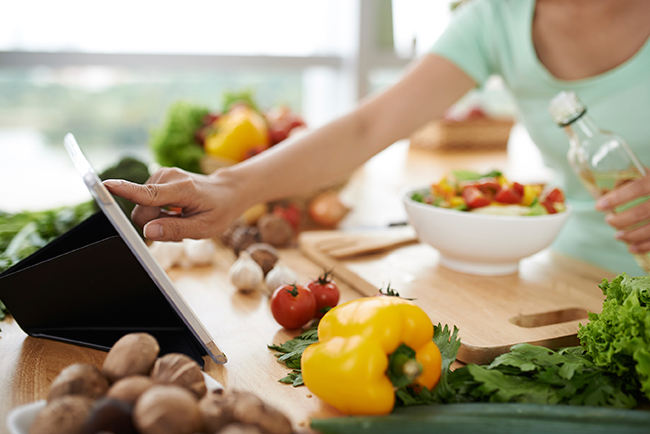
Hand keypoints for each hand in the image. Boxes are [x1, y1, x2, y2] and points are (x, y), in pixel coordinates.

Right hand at [103, 167, 247, 241]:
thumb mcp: (204, 228)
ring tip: (181, 217)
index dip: (125, 191)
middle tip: (181, 226)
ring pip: (143, 210)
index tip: (104, 186)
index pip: (148, 194)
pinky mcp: (157, 179)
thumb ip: (175, 230)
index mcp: (181, 189)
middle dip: (155, 225)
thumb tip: (148, 232)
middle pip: (141, 213)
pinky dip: (159, 212)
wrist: (227, 191)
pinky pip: (146, 204)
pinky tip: (176, 212)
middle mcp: (167, 177)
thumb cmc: (219, 210)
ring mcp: (161, 176)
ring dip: (159, 219)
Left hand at [595, 175, 649, 252]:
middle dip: (621, 220)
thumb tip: (607, 192)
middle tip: (608, 220)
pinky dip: (644, 246)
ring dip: (630, 235)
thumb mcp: (644, 174)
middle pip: (642, 212)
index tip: (598, 206)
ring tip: (617, 236)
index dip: (617, 198)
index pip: (637, 188)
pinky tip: (632, 248)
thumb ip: (627, 179)